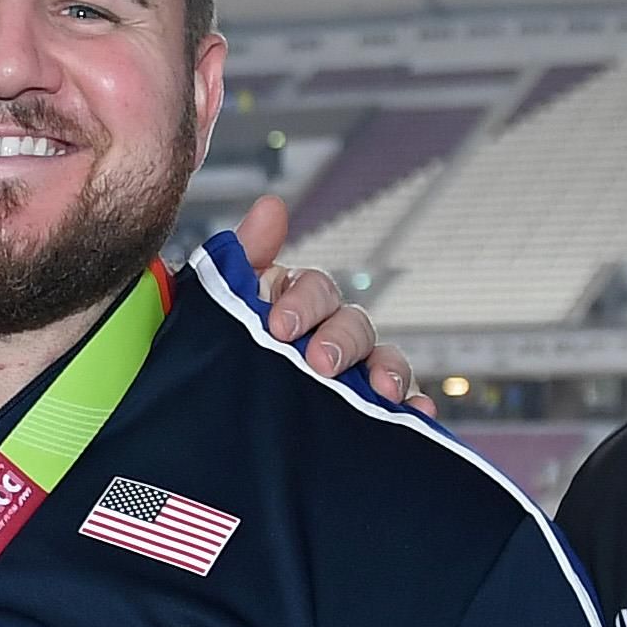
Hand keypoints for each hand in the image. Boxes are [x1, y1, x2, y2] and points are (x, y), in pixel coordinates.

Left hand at [239, 191, 419, 404]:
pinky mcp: (366, 410)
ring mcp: (353, 371)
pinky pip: (399, 403)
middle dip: (341, 342)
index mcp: (297, 302)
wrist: (207, 421)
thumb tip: (272, 206)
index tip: (278, 326)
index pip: (314, 289)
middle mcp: (331, 332)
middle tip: (320, 363)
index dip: (302, 303)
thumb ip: (245, 256)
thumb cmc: (221, 348)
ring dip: (388, 370)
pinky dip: (414, 405)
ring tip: (383, 391)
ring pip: (383, 360)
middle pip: (354, 324)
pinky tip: (418, 411)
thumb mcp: (221, 301)